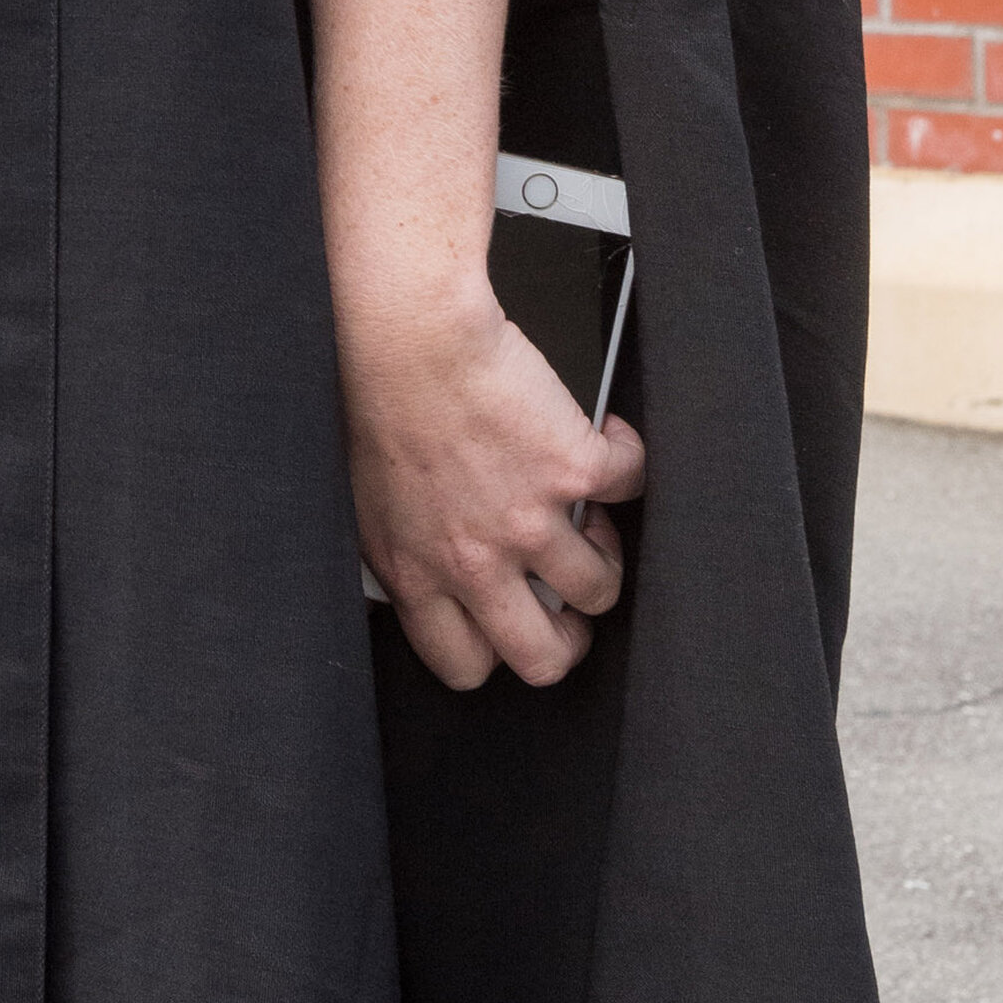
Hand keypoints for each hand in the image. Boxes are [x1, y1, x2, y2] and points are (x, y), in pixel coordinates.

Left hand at [339, 268, 642, 691]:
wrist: (411, 337)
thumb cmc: (382, 401)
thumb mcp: (372, 503)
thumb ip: (411, 554)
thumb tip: (441, 581)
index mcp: (416, 574)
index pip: (463, 664)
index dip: (497, 651)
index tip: (511, 623)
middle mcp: (474, 562)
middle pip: (543, 658)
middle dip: (568, 638)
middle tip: (570, 601)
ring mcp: (529, 522)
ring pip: (599, 587)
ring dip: (604, 554)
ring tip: (590, 517)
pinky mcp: (573, 471)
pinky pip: (630, 486)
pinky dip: (627, 462)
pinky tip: (607, 442)